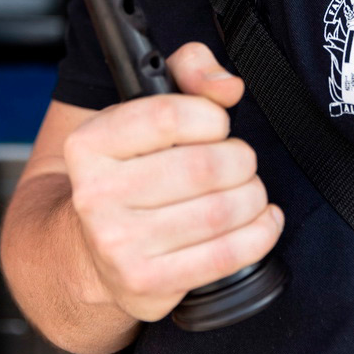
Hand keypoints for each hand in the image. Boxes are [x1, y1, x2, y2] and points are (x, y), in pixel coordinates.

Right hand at [63, 41, 283, 323]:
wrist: (93, 248)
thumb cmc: (132, 168)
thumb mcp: (146, 107)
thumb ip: (189, 71)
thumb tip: (229, 86)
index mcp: (90, 143)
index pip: (168, 116)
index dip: (210, 116)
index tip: (218, 124)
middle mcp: (95, 194)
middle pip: (202, 167)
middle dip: (240, 159)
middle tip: (241, 161)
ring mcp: (118, 244)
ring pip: (218, 212)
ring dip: (252, 196)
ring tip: (250, 190)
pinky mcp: (146, 283)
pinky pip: (223, 256)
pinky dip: (258, 234)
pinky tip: (263, 221)